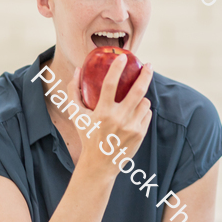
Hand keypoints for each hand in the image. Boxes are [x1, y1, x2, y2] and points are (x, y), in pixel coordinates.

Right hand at [67, 56, 153, 173]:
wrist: (100, 164)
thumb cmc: (87, 136)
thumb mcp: (77, 115)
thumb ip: (73, 92)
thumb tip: (77, 70)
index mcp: (102, 113)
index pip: (110, 84)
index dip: (116, 68)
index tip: (123, 57)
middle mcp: (118, 119)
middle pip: (137, 91)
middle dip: (145, 75)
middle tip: (148, 65)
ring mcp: (131, 127)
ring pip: (144, 102)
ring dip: (141, 96)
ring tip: (134, 98)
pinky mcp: (140, 133)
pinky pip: (147, 113)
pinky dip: (142, 110)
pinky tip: (134, 113)